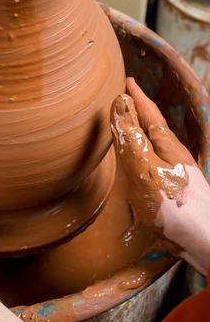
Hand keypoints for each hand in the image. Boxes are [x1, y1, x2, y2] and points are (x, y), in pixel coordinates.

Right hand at [111, 77, 209, 274]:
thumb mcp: (144, 167)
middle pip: (153, 126)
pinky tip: (139, 165)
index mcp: (167, 144)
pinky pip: (155, 163)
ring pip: (155, 145)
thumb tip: (120, 101)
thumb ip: (130, 137)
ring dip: (141, 132)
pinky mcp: (175, 191)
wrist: (204, 241)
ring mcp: (176, 173)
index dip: (136, 96)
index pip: (149, 112)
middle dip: (139, 111)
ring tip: (128, 127)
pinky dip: (143, 154)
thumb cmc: (173, 205)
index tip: (127, 81)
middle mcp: (174, 155)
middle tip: (123, 100)